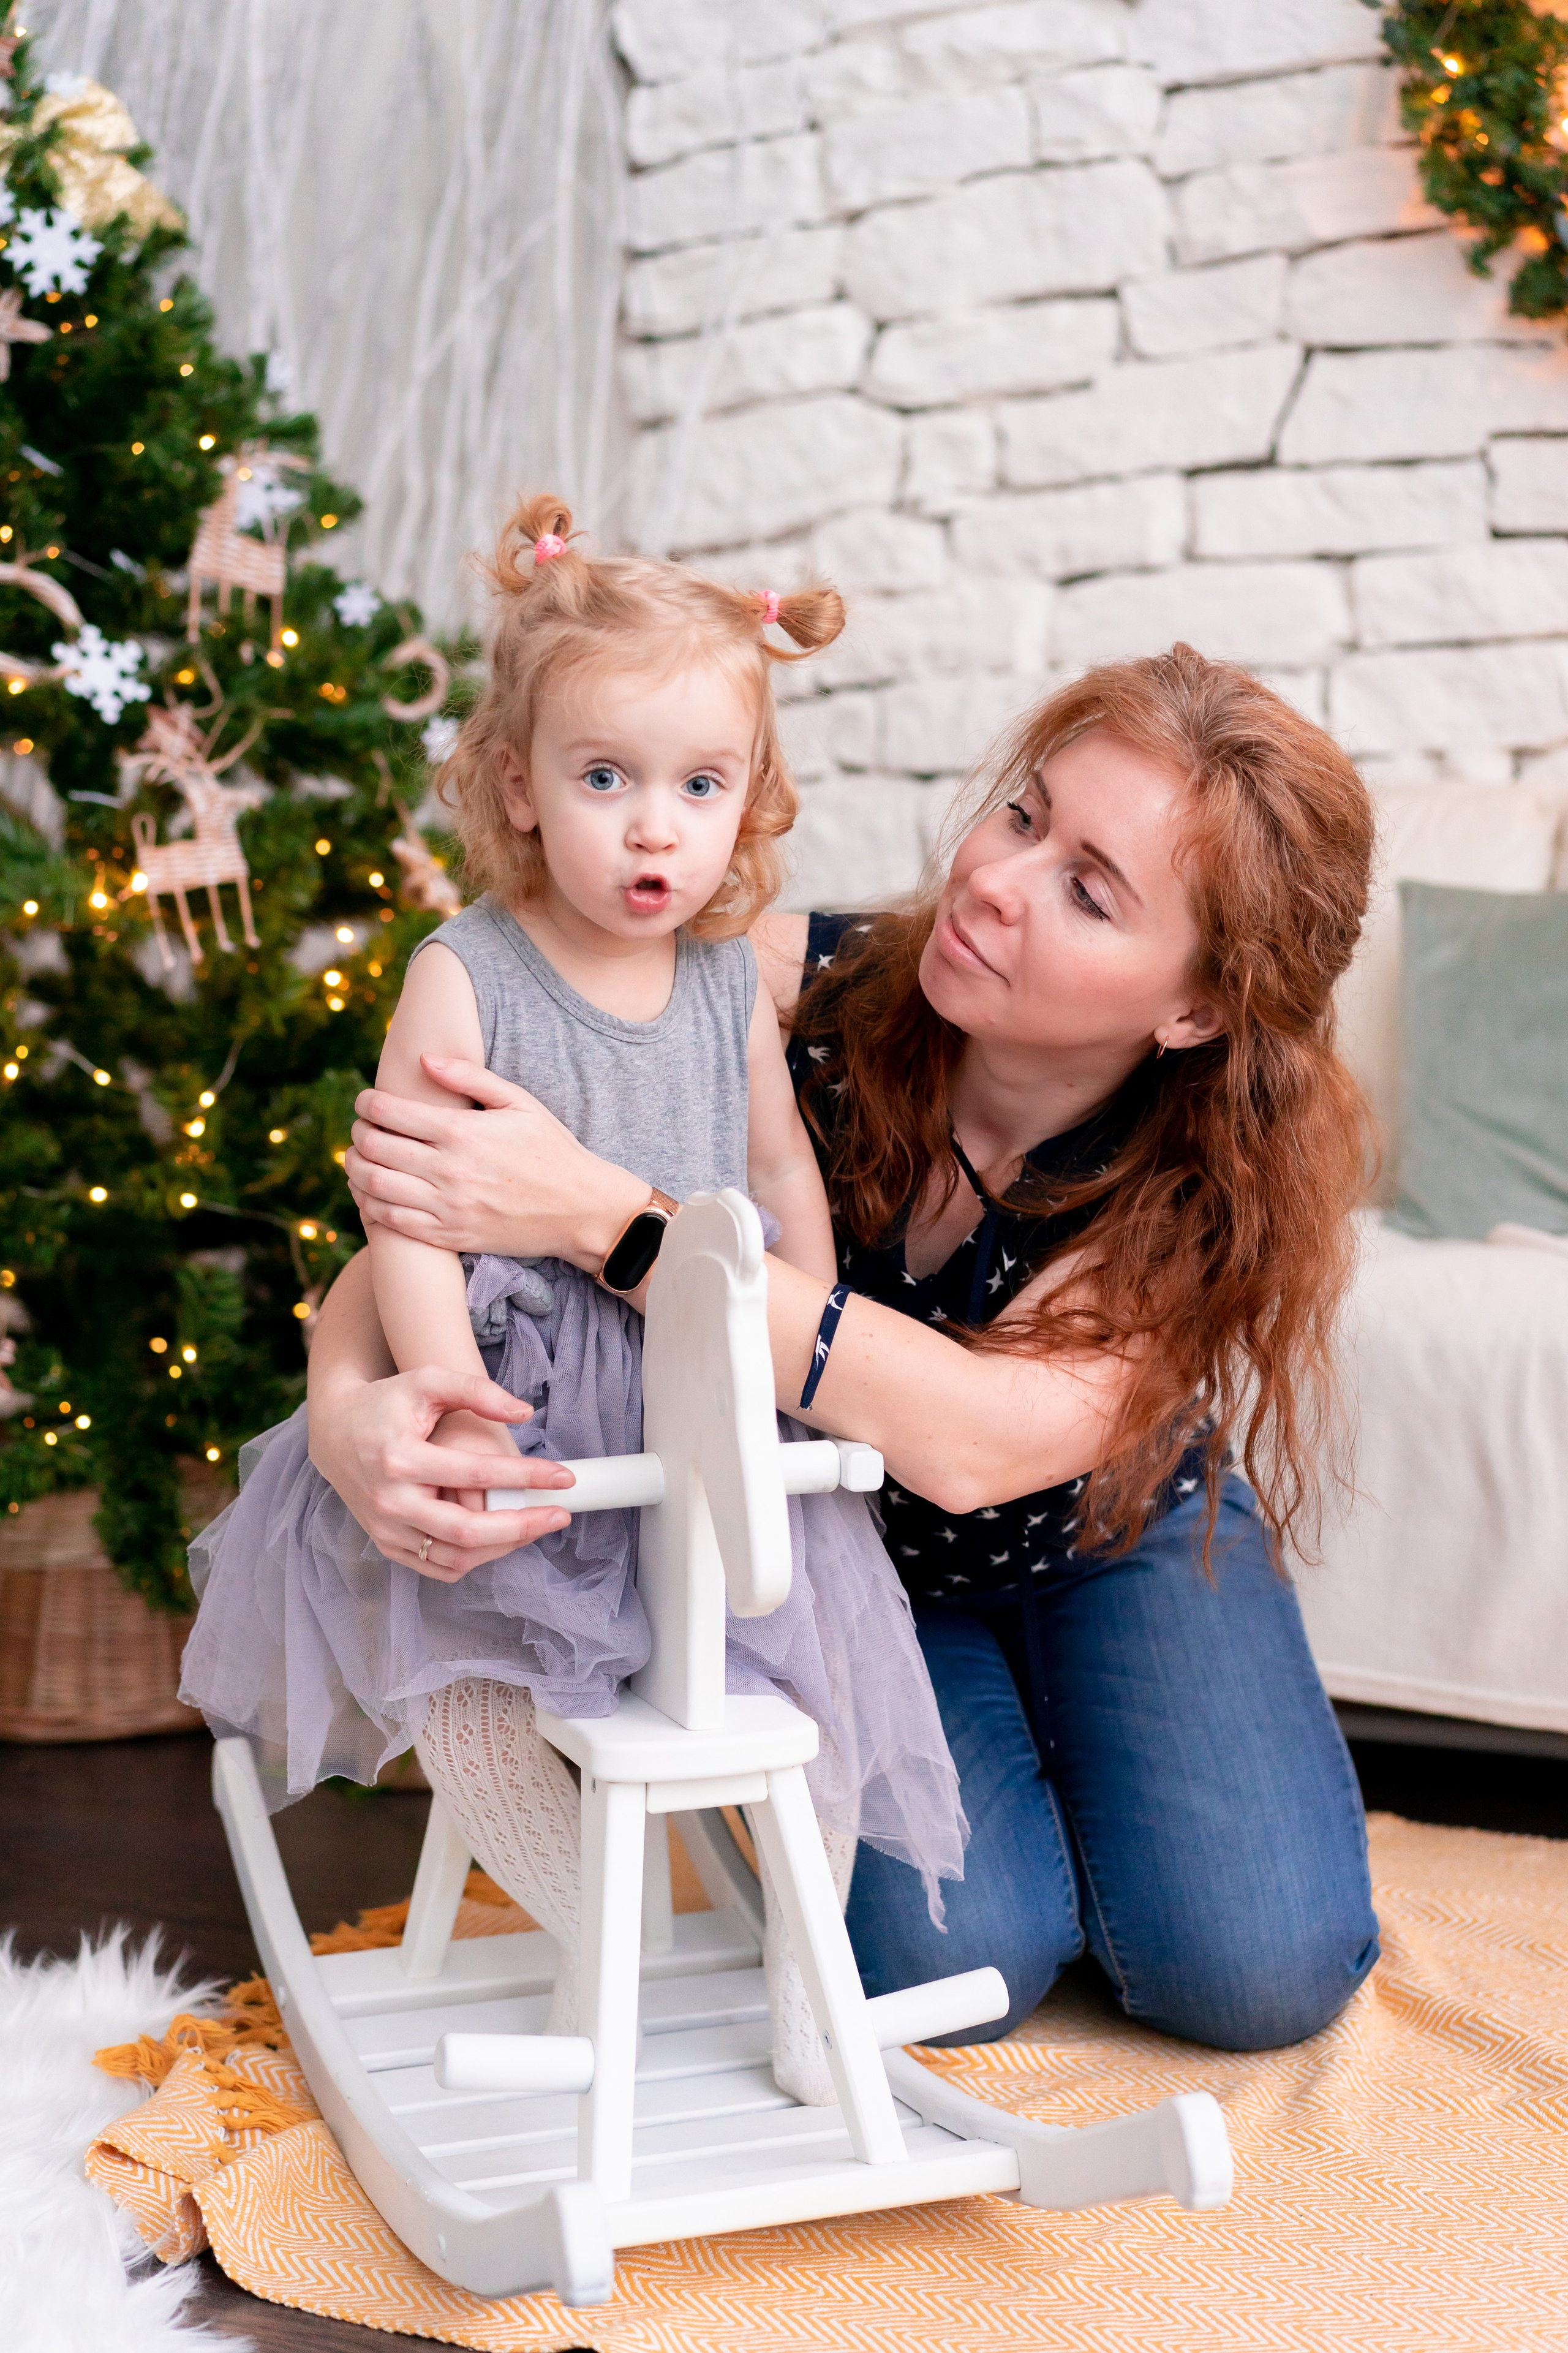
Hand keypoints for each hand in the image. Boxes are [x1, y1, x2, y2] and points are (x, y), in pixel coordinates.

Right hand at [306, 1360, 575, 1579]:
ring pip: (455, 1557)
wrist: (335, 1430)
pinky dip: (475, 1558)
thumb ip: (476, 1390)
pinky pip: (438, 1566)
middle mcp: (391, 1501)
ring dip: (503, 1547)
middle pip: (467, 1531)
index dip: (526, 1476)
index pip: (477, 1474)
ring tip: (535, 1525)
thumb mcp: (428, 1381)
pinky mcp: (386, 1544)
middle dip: (523, 1526)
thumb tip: (524, 1412)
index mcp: (401, 1458)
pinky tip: (501, 1538)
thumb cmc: (388, 1402)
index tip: (563, 1477)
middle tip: (560, 1515)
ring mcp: (386, 1528)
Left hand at [344, 1054, 645, 1267]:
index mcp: (463, 1131)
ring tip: (360, 1158)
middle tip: (362, 1128)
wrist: (580, 1211)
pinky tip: (373, 1191)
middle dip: (358, 1133)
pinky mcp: (448, 1236)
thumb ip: (471, 1077)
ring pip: (373, 1185)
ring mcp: (446, 1207)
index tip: (367, 1101)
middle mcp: (449, 1170)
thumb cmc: (551, 1150)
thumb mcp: (521, 1103)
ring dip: (355, 1168)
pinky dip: (370, 1203)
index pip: (389, 1112)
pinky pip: (390, 1221)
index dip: (367, 1103)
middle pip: (373, 1147)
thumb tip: (424, 1059)